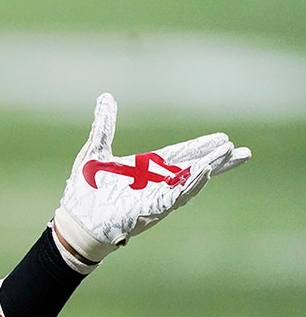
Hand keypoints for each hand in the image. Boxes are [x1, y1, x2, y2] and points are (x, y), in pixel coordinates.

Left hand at [54, 93, 250, 262]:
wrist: (75, 218)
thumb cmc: (85, 189)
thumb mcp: (96, 150)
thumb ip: (105, 125)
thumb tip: (106, 98)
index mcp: (145, 168)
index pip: (179, 154)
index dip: (200, 146)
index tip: (224, 138)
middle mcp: (155, 182)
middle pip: (193, 168)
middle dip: (217, 160)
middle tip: (243, 151)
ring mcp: (154, 196)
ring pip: (188, 181)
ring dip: (208, 167)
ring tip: (227, 154)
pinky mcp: (149, 209)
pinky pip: (175, 196)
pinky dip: (190, 184)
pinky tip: (204, 172)